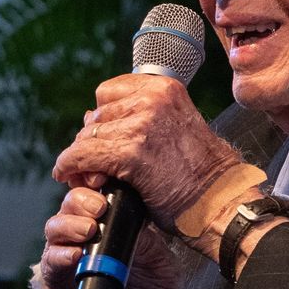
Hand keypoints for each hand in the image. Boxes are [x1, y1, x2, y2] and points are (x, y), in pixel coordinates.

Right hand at [37, 183, 176, 288]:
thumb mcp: (158, 256)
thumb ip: (145, 236)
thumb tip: (129, 216)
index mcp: (107, 225)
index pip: (92, 194)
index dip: (93, 183)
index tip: (105, 180)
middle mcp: (84, 238)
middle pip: (69, 205)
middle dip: (80, 200)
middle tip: (98, 208)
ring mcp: (71, 260)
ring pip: (54, 229)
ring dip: (68, 225)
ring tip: (88, 230)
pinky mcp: (63, 285)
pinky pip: (51, 265)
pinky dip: (59, 256)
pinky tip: (75, 255)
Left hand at [50, 74, 243, 229]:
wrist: (220, 199)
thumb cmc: (202, 173)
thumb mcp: (176, 128)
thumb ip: (140, 119)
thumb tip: (91, 119)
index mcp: (165, 89)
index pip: (108, 92)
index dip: (103, 117)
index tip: (105, 136)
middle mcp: (152, 99)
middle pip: (96, 115)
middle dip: (92, 140)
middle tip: (94, 165)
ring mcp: (141, 124)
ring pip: (86, 136)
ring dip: (82, 157)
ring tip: (90, 176)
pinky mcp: (130, 152)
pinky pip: (81, 155)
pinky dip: (70, 166)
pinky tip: (67, 175)